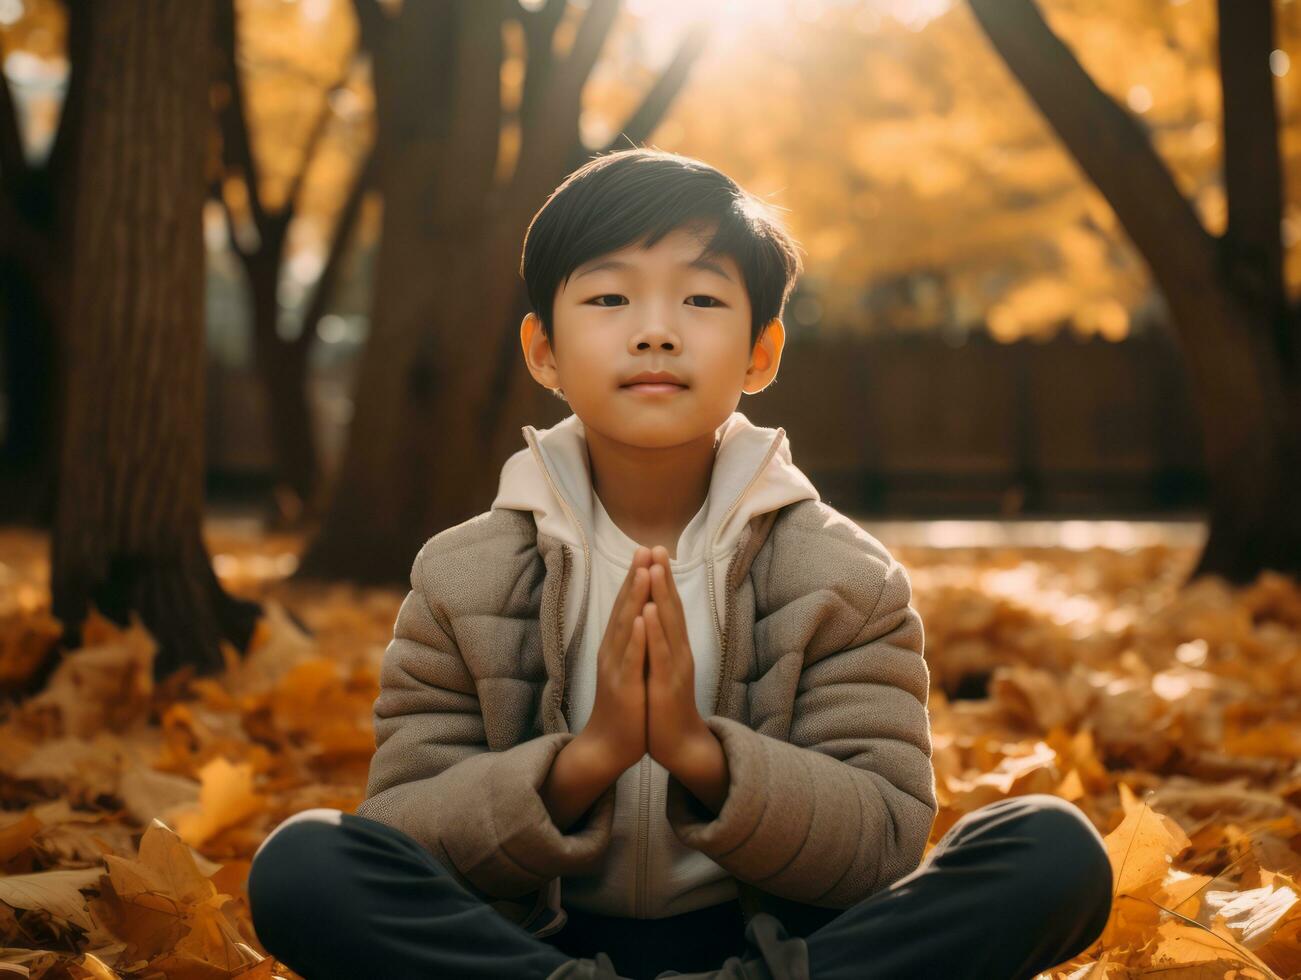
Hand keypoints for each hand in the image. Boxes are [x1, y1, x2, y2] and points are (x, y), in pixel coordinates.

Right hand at [582, 545, 652, 775]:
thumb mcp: (627, 667)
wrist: (610, 744)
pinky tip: (640, 619)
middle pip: (624, 608)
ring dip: (634, 599)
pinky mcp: (623, 687)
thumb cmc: (624, 705)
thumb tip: (639, 614)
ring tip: (643, 572)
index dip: (635, 577)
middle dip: (635, 578)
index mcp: (616, 646)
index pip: (626, 605)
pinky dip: (635, 638)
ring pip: (625, 628)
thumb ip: (630, 641)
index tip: (646, 550)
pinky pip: (630, 659)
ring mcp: (616, 668)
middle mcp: (612, 651)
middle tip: (643, 548)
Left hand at [643, 546, 710, 772]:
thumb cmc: (666, 705)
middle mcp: (678, 651)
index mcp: (674, 647)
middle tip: (658, 547)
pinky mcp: (667, 685)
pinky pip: (659, 654)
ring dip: (661, 595)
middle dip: (663, 577)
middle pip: (671, 608)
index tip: (653, 550)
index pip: (668, 606)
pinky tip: (648, 612)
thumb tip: (654, 616)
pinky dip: (654, 632)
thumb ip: (661, 643)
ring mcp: (675, 667)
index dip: (661, 578)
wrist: (679, 744)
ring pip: (668, 626)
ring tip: (654, 569)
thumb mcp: (663, 668)